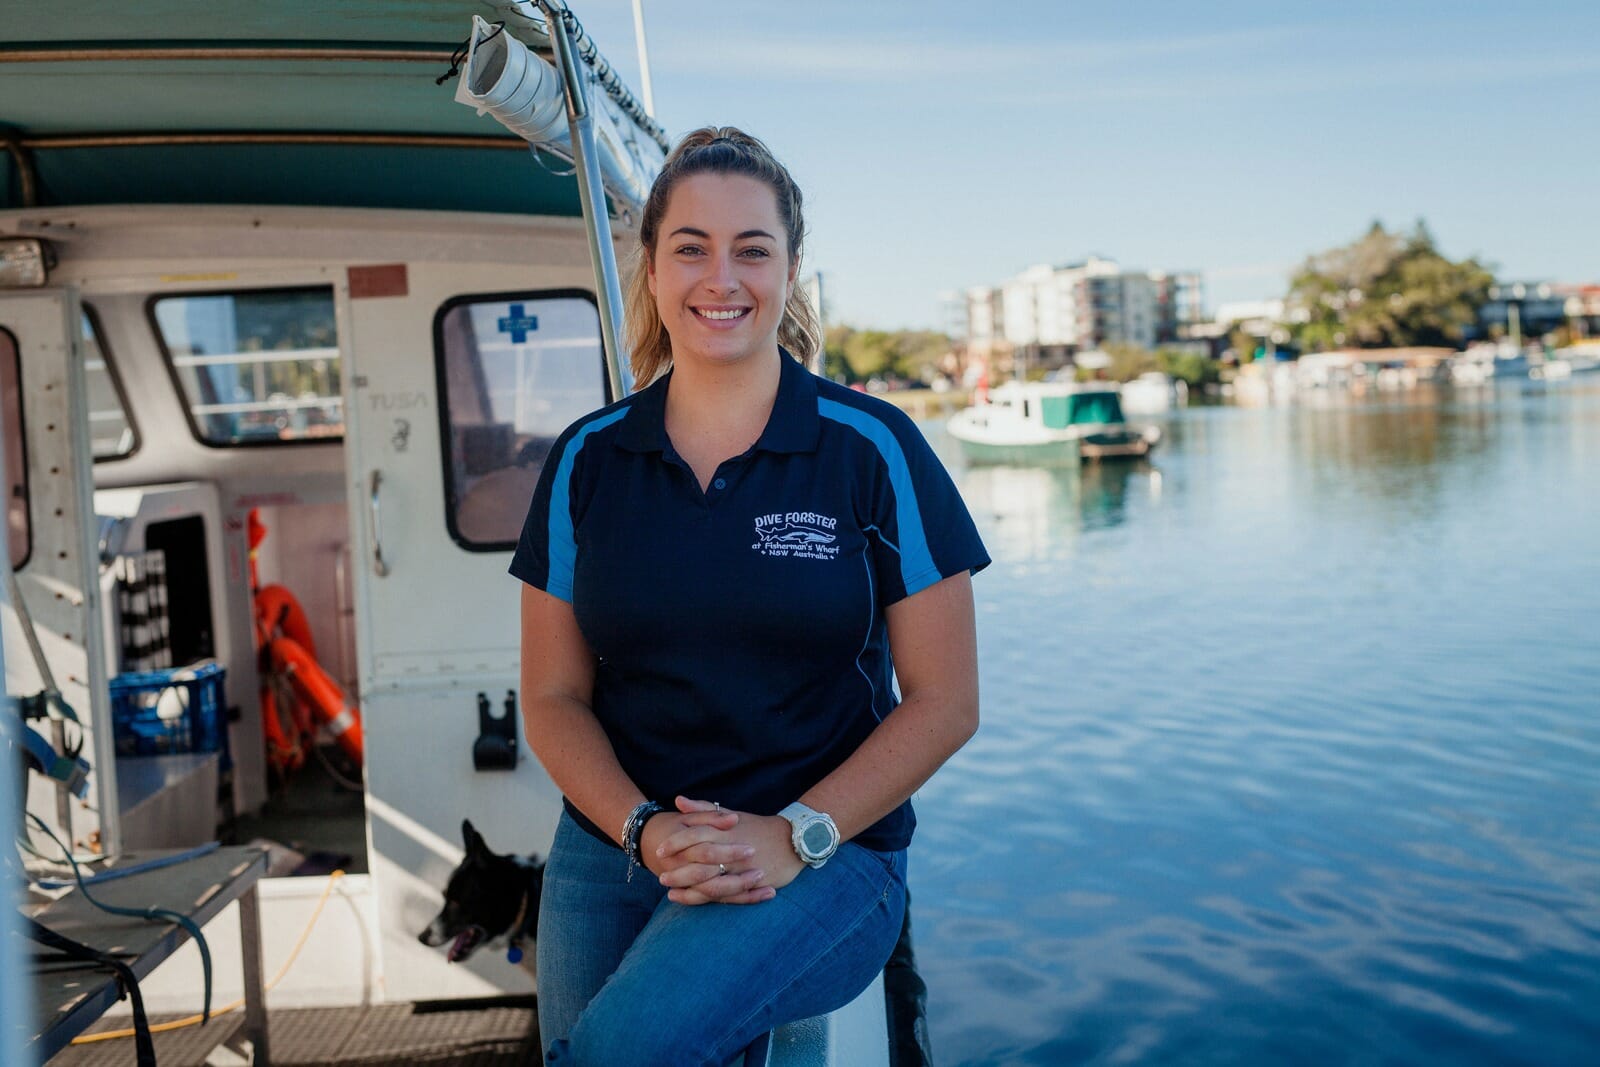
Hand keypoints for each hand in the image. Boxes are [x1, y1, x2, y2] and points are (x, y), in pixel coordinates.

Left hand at [652, 796, 804, 905]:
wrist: (792, 841)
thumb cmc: (758, 827)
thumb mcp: (732, 815)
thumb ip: (704, 809)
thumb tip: (678, 801)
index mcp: (726, 831)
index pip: (695, 835)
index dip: (675, 844)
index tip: (659, 851)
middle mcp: (731, 850)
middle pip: (699, 862)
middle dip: (678, 871)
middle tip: (660, 877)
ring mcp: (741, 869)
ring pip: (710, 882)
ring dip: (688, 889)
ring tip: (670, 893)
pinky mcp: (750, 884)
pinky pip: (725, 895)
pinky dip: (707, 899)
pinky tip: (693, 900)